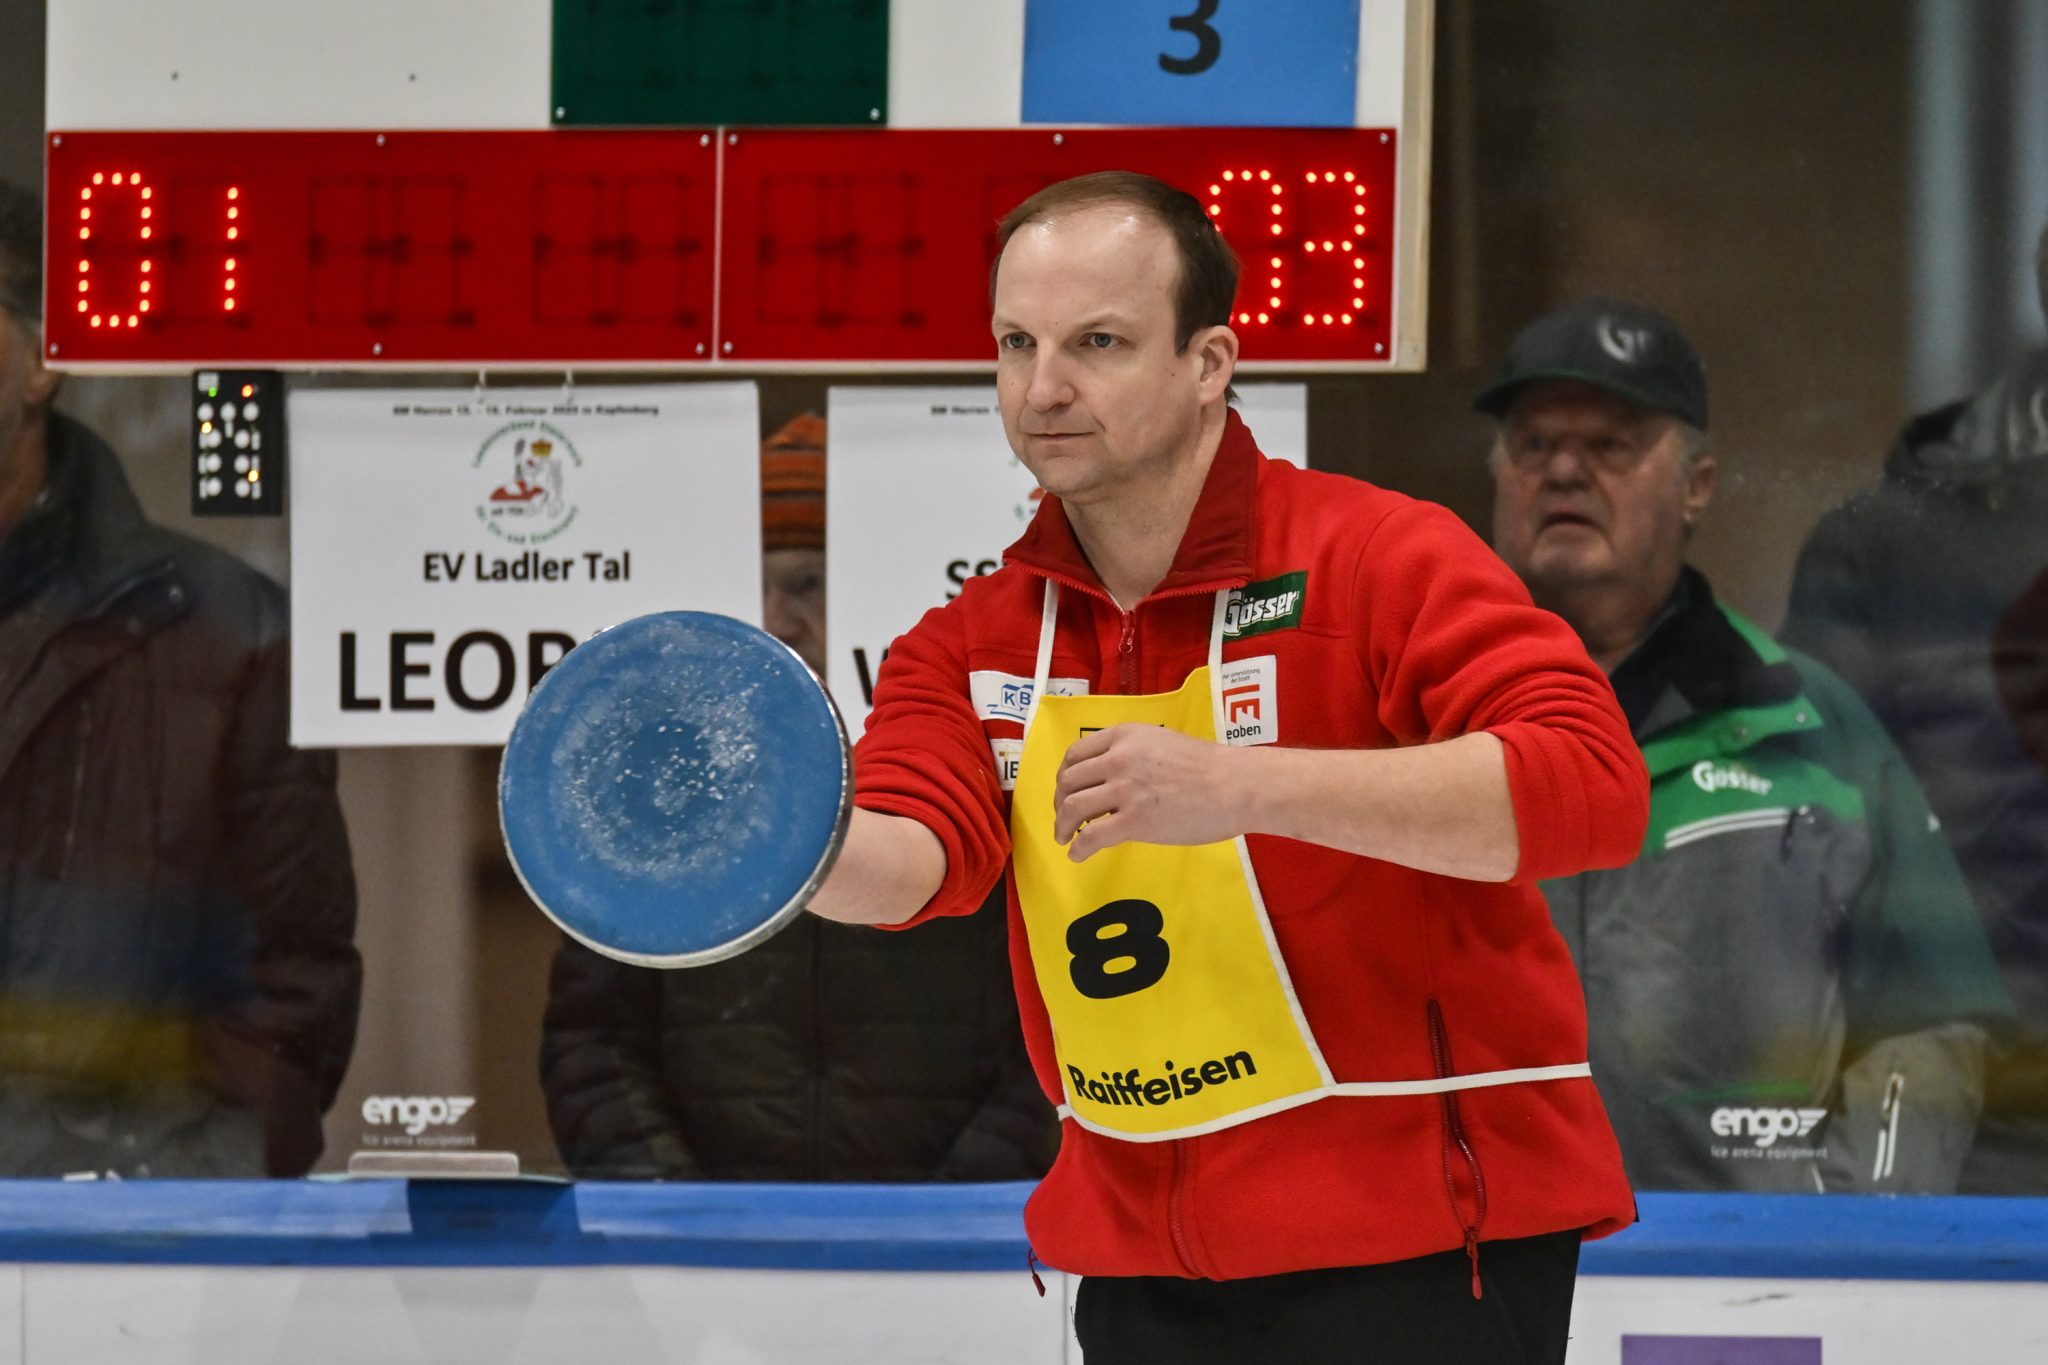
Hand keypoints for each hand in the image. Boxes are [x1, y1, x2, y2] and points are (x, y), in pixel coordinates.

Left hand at [1052, 724, 1247, 860]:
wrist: (1237, 786)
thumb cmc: (1209, 767)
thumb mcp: (1162, 743)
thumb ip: (1133, 754)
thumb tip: (1112, 778)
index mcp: (1125, 736)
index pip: (1075, 754)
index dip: (1065, 776)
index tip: (1066, 791)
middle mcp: (1118, 759)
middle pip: (1069, 781)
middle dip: (1060, 803)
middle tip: (1064, 819)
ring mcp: (1125, 790)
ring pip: (1073, 807)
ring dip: (1063, 825)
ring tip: (1065, 838)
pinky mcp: (1134, 821)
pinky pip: (1092, 836)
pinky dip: (1078, 848)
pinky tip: (1078, 855)